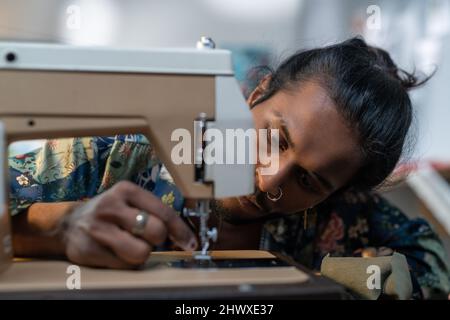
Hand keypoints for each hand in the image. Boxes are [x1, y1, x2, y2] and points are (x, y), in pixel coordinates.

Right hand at [62, 181, 197, 268]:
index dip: (180, 230)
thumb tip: (184, 236)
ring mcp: (98, 229)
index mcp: (127, 191)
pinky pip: (124, 266)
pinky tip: (114, 252)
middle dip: (157, 239)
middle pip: (155, 231)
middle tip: (147, 237)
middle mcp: (111, 207)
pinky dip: (125, 262)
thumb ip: (153, 212)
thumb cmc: (111, 213)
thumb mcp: (130, 201)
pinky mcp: (89, 250)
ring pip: (141, 252)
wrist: (69, 223)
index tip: (190, 242)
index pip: (164, 211)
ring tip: (129, 244)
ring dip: (141, 253)